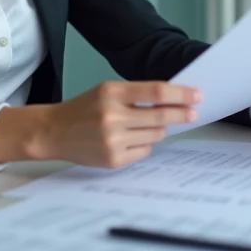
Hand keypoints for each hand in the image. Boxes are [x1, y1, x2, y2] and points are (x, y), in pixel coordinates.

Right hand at [29, 81, 200, 168]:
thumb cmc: (84, 108)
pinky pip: (144, 150)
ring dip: (159, 129)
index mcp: (111, 93)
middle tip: (193, 113)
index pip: (156, 91)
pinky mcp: (113, 160)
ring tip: (144, 124)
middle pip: (160, 116)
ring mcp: (113, 140)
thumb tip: (173, 100)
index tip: (196, 95)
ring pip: (155, 134)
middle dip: (181, 114)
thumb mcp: (106, 91)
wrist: (54, 131)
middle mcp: (112, 116)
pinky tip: (129, 139)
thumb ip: (136, 94)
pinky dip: (144, 143)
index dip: (180, 93)